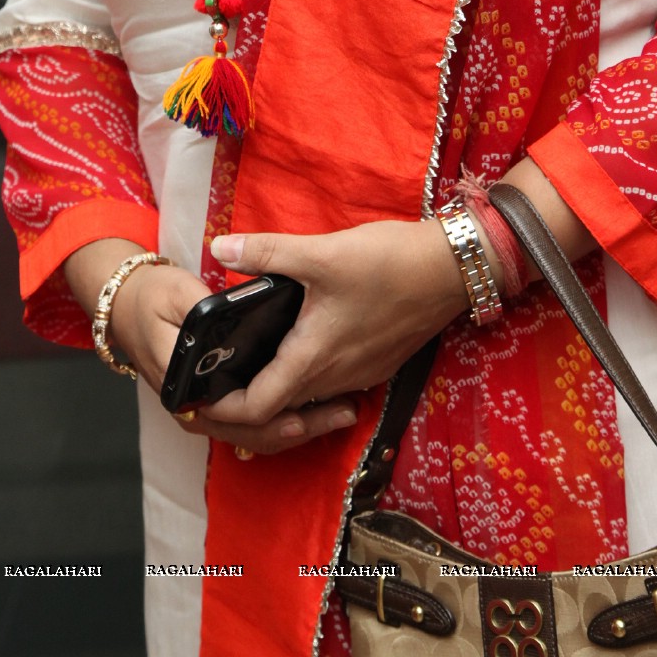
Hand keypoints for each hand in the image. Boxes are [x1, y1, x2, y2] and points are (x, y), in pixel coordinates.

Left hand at [173, 218, 470, 456]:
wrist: (452, 269)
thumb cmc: (387, 263)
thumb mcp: (321, 252)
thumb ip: (266, 252)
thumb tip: (219, 247)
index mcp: (313, 357)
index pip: (257, 409)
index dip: (224, 406)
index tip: (203, 389)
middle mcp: (336, 378)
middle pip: (281, 409)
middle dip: (247, 399)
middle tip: (221, 371)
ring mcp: (361, 375)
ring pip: (309, 397)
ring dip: (282, 387)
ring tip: (256, 355)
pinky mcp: (379, 364)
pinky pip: (334, 383)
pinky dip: (312, 374)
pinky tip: (305, 340)